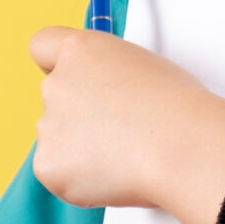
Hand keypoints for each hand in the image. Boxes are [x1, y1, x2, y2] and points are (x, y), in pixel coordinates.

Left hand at [27, 26, 224, 211]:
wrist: (182, 148)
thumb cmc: (178, 108)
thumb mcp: (145, 69)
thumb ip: (112, 76)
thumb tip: (110, 97)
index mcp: (81, 51)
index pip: (43, 45)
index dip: (54, 62)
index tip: (70, 76)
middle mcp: (57, 84)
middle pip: (55, 98)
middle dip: (79, 114)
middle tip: (118, 129)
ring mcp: (48, 126)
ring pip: (59, 139)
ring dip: (83, 148)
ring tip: (127, 153)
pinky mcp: (48, 165)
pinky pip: (59, 172)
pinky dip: (81, 178)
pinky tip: (115, 174)